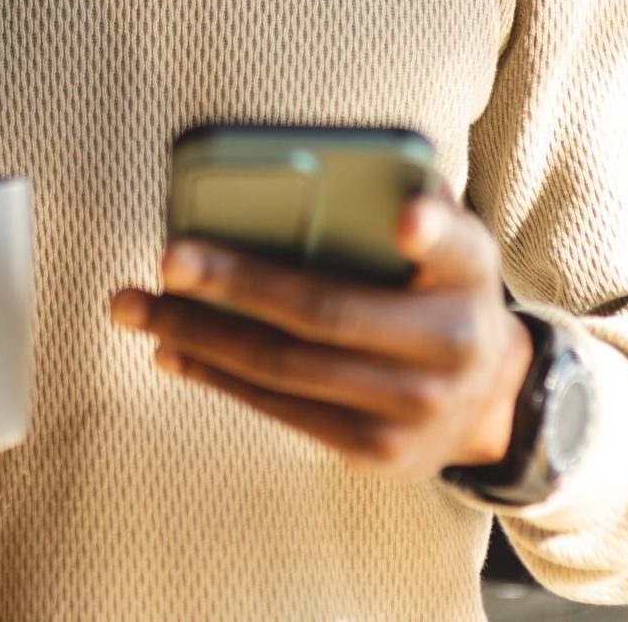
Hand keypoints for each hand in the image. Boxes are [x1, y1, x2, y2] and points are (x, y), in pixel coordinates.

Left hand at [108, 186, 533, 481]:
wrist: (491, 398)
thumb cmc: (449, 290)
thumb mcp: (457, 242)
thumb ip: (423, 209)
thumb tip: (366, 175)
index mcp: (469, 274)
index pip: (452, 245)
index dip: (429, 231)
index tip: (404, 220)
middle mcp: (448, 347)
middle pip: (324, 313)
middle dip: (236, 285)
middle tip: (169, 258)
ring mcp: (409, 410)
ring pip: (285, 370)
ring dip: (199, 336)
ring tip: (136, 306)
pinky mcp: (373, 452)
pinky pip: (280, 410)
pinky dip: (219, 377)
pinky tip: (172, 348)